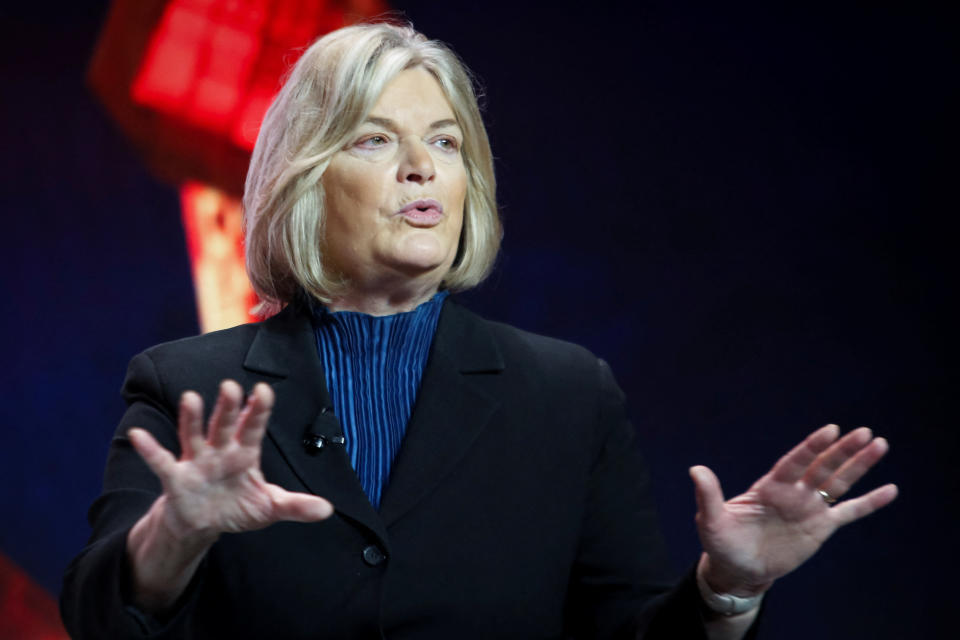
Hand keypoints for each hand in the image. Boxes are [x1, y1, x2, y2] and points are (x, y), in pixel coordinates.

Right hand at [129, 380, 332, 542]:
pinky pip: (161, 461)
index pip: (253, 426)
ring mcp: (197, 461)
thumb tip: (327, 509)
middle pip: (225, 424)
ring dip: (192, 417)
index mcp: (245, 452)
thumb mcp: (269, 507)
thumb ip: (296, 506)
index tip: (263, 391)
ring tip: (191, 397)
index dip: (258, 409)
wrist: (204, 526)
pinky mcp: (175, 477)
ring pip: (194, 434)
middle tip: (231, 386)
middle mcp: (221, 450)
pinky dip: (149, 449)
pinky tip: (138, 435)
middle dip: (227, 407)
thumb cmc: (238, 506)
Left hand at [690, 424, 896, 595]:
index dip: (812, 446)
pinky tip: (890, 490)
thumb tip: (695, 469)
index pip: (795, 462)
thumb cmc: (722, 541)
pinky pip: (849, 512)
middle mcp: (793, 492)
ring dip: (859, 466)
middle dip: (843, 451)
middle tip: (865, 432)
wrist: (738, 569)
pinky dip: (869, 502)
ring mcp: (809, 508)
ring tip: (880, 444)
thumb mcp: (711, 520)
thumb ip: (708, 495)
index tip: (831, 429)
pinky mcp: (821, 528)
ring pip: (839, 483)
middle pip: (822, 467)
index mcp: (769, 486)